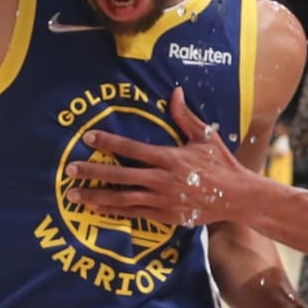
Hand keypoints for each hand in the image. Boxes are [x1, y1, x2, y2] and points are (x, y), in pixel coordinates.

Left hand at [64, 87, 250, 226]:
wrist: (237, 197)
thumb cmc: (221, 164)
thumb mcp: (205, 137)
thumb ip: (185, 116)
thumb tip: (175, 92)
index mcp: (170, 157)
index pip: (132, 149)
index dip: (109, 143)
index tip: (88, 138)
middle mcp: (162, 179)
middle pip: (121, 176)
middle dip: (93, 173)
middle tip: (69, 171)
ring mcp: (163, 200)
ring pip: (123, 199)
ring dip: (96, 197)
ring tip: (73, 195)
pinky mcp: (165, 216)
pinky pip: (134, 214)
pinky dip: (114, 212)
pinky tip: (96, 209)